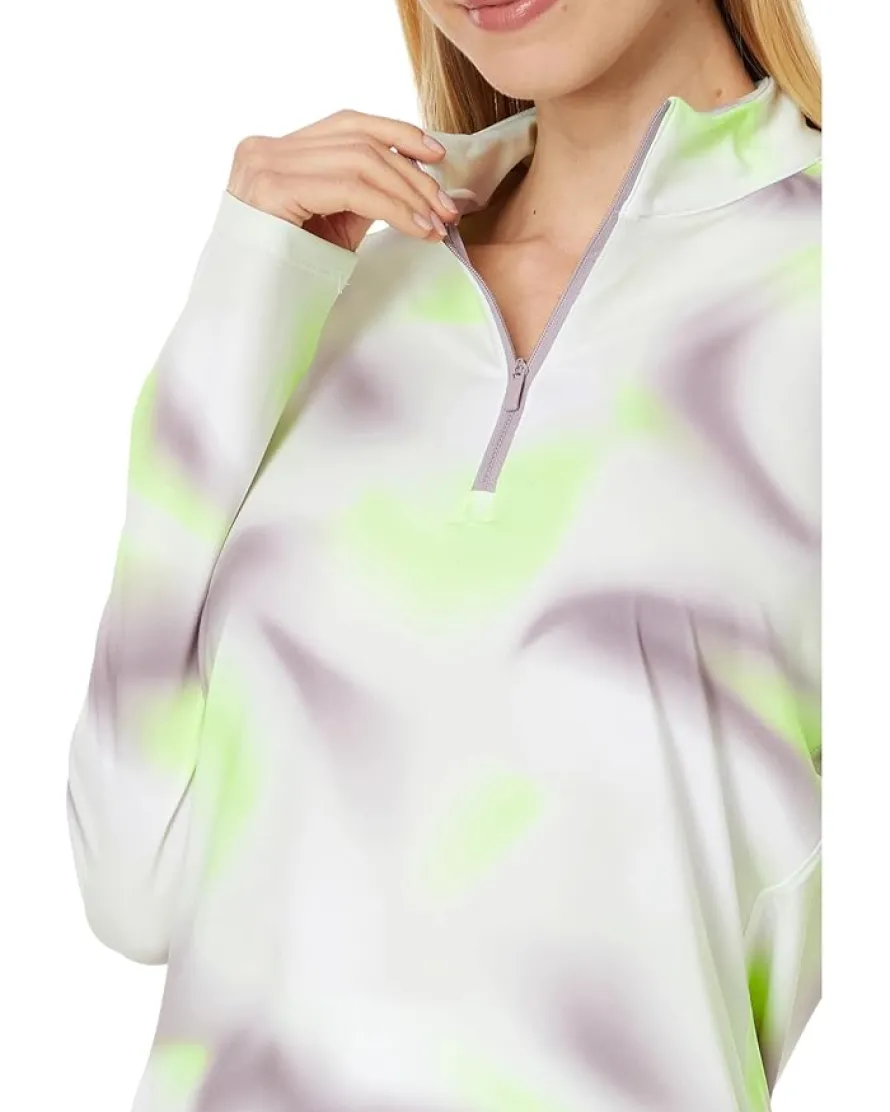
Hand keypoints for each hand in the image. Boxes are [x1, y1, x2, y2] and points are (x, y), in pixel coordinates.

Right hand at [226, 109, 458, 251]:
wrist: (249, 312)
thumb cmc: (289, 274)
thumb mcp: (330, 225)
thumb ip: (360, 195)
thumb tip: (410, 179)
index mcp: (275, 150)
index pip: (347, 124)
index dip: (397, 132)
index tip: (437, 154)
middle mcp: (265, 148)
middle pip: (359, 141)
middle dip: (412, 174)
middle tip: (446, 207)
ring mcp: (265, 165)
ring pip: (360, 161)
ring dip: (408, 193)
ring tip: (435, 222)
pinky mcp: (274, 190)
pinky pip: (351, 189)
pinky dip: (393, 208)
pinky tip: (416, 227)